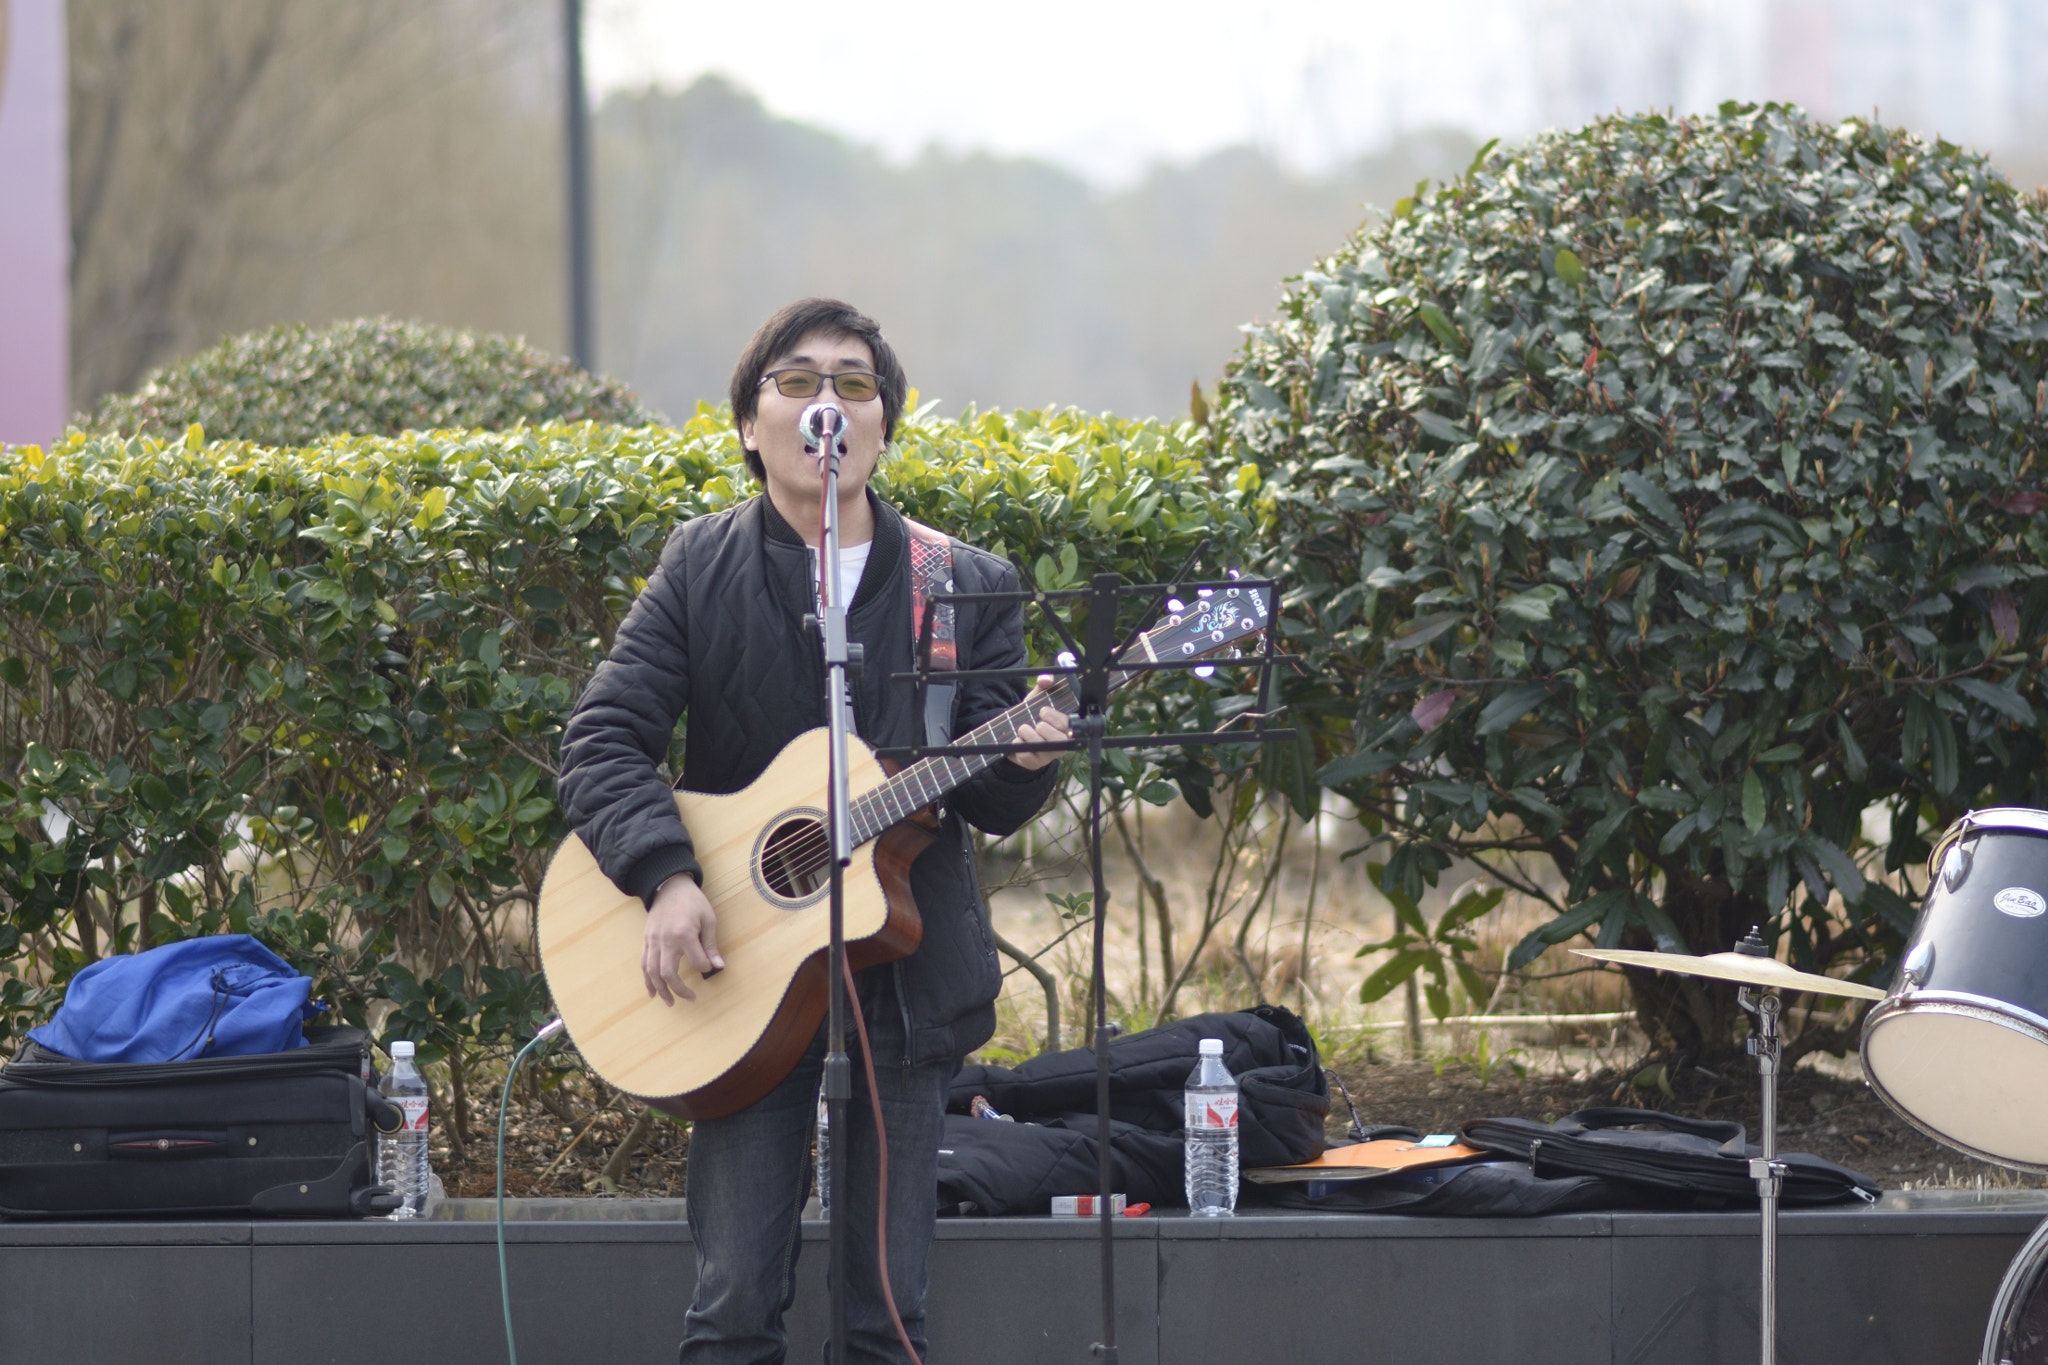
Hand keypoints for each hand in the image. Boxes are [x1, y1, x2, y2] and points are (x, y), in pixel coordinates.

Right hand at [643, 874, 722, 1004]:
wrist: (669, 885)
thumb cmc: (693, 901)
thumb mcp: (708, 919)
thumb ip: (711, 944)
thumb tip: (719, 966)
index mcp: (684, 933)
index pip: (696, 962)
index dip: (705, 967)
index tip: (709, 965)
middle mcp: (665, 940)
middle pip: (668, 973)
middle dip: (679, 989)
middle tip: (690, 998)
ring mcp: (653, 941)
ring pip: (652, 972)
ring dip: (661, 990)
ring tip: (669, 1002)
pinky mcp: (646, 940)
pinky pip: (644, 964)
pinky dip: (647, 980)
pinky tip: (653, 992)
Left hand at [1010, 675, 1073, 770]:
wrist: (1015, 731)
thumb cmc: (1032, 714)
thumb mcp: (1038, 697)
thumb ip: (1045, 684)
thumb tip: (1046, 679)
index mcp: (1066, 728)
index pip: (1067, 725)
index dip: (1054, 717)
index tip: (1042, 711)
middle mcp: (1061, 744)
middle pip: (1058, 740)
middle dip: (1043, 728)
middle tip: (1035, 723)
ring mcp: (1048, 756)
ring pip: (1042, 748)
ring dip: (1028, 735)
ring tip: (1023, 729)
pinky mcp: (1034, 764)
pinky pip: (1028, 758)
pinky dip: (1020, 747)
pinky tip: (1017, 741)